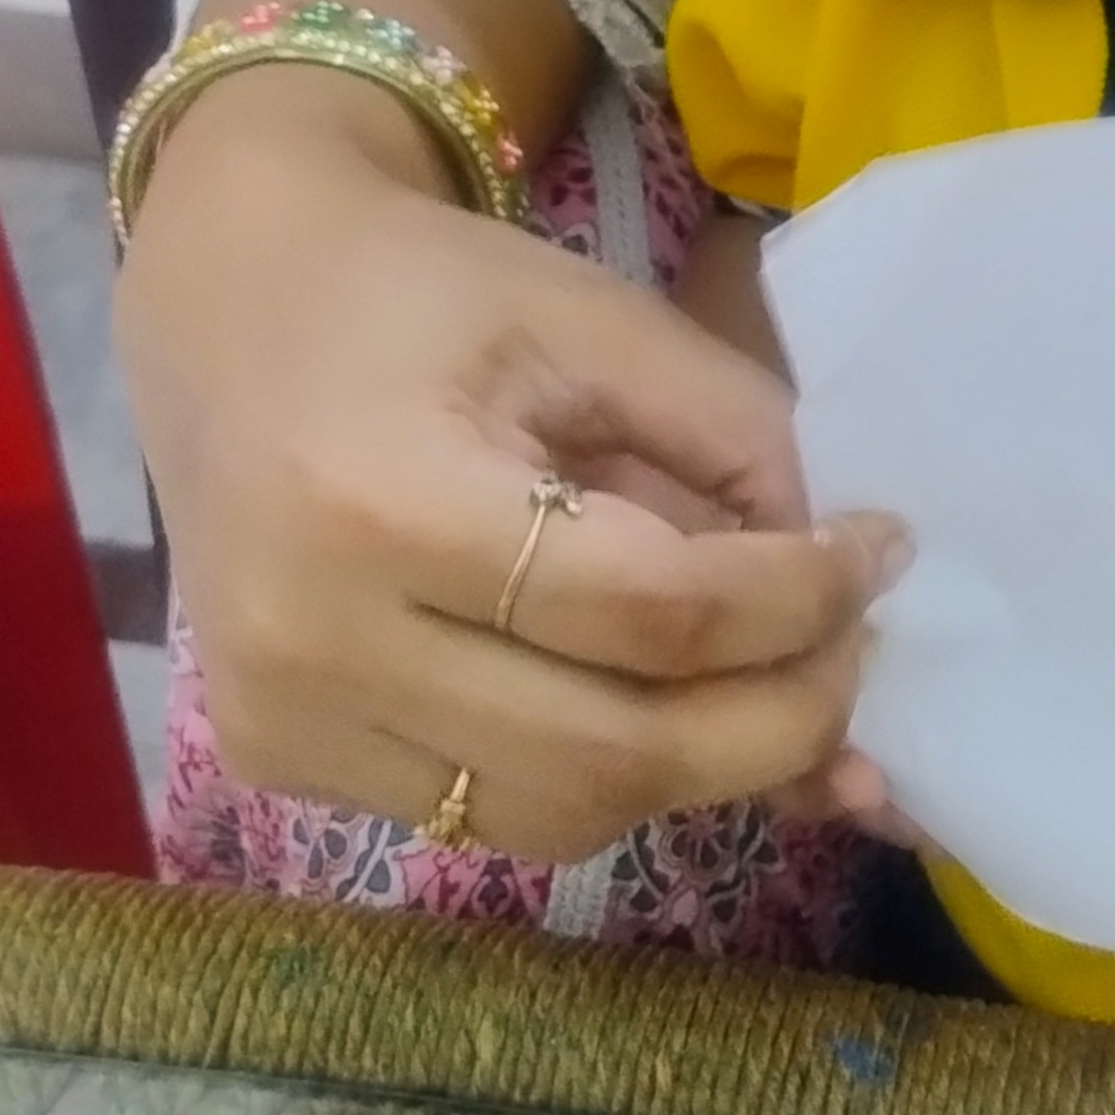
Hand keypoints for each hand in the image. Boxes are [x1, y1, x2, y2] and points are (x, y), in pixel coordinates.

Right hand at [116, 65, 902, 857]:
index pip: (650, 611)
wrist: (231, 309)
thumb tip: (858, 575)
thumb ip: (733, 436)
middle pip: (613, 752)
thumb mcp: (594, 321)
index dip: (798, 599)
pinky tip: (658, 709)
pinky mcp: (275, 762)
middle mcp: (311, 638)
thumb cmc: (426, 296)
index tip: (883, 551)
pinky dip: (600, 780)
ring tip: (773, 687)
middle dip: (777, 720)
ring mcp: (281, 720)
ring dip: (699, 770)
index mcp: (380, 498)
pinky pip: (487, 818)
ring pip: (560, 818)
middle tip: (859, 656)